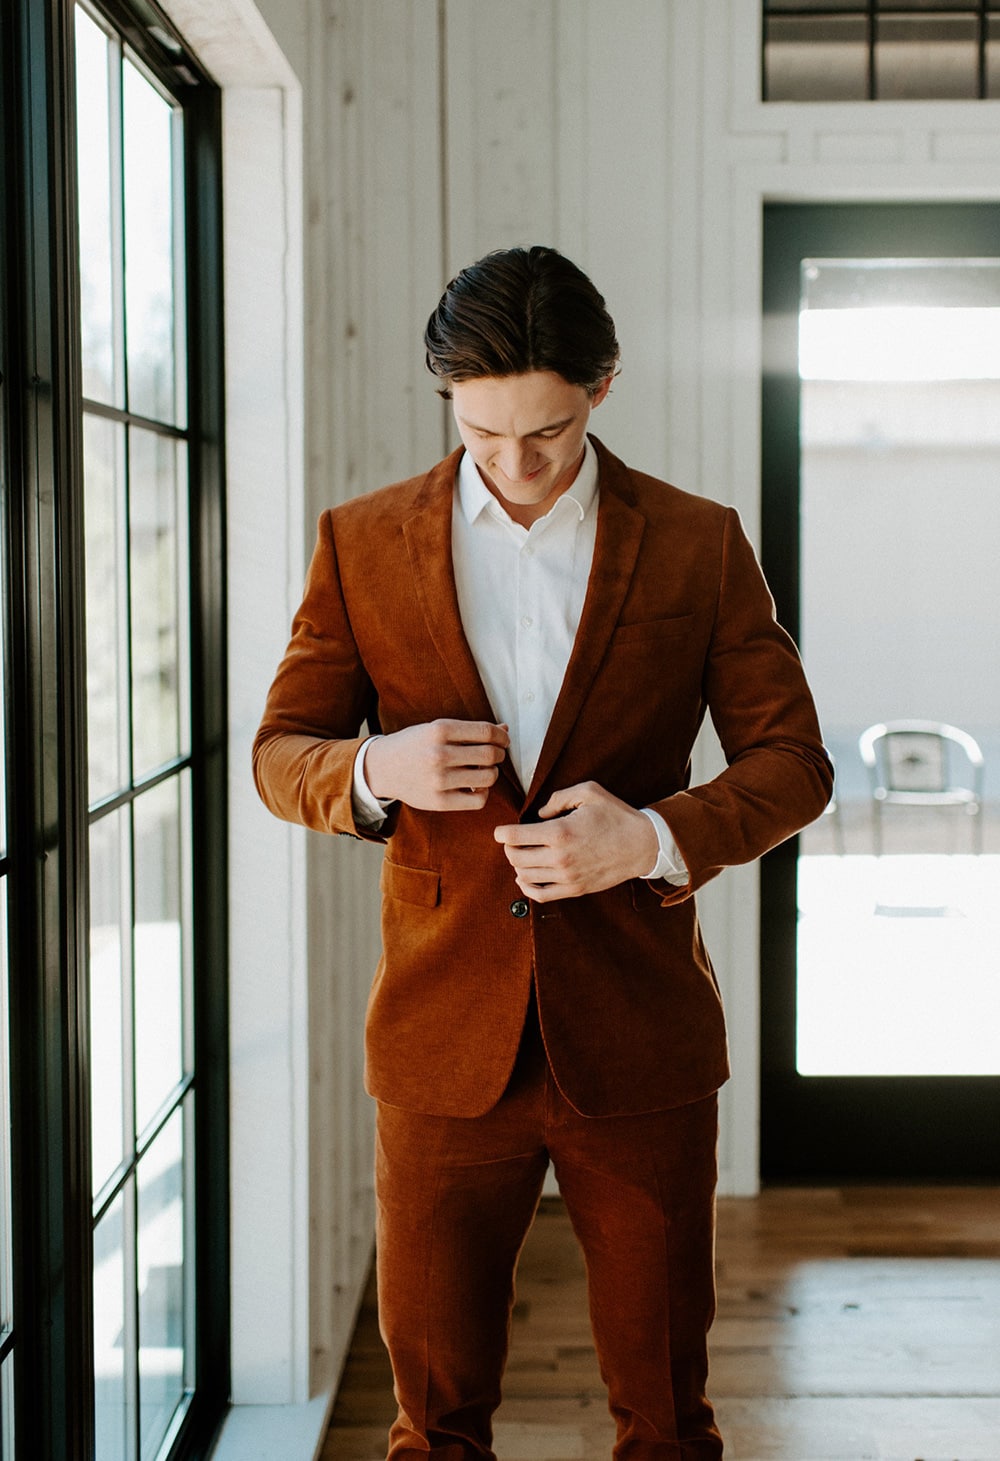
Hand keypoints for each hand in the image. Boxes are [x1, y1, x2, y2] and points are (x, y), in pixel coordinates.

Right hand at [364, 719, 508, 811]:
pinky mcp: (439, 801)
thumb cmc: (415, 745)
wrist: (382, 768)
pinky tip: (475, 786)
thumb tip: (505, 729)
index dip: (502, 736)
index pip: (487, 732)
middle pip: (490, 755)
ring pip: (488, 778)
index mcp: (439, 730)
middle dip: (499, 754)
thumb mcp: (437, 729)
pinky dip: (483, 793)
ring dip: (492, 773)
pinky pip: (478, 800)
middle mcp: (439, 754)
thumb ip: (470, 730)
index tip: (503, 740)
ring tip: (482, 770)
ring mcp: (439, 779)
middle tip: (495, 755)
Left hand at [493, 781, 658, 901]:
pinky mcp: (575, 889)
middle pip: (515, 858)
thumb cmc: (616, 815)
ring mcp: (567, 877)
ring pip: (525, 876)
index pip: (514, 837)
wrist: (643, 844)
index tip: (500, 831)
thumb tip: (538, 814)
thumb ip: (557, 798)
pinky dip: (527, 887)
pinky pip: (541, 895)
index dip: (501, 833)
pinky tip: (525, 878)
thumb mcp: (588, 792)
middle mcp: (559, 858)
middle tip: (513, 841)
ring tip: (522, 855)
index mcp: (559, 832)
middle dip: (509, 848)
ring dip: (518, 865)